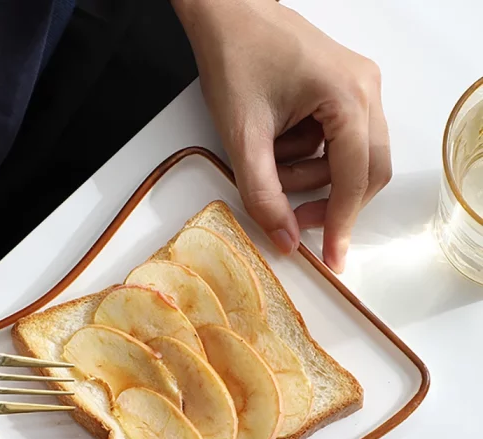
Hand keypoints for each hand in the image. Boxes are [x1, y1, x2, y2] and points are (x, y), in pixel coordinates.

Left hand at [173, 0, 391, 271]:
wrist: (227, 14)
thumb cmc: (235, 59)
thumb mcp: (243, 138)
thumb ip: (264, 195)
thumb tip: (287, 240)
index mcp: (348, 97)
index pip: (355, 177)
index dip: (341, 224)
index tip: (332, 259)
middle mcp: (365, 90)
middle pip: (367, 170)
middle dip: (330, 202)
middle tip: (296, 222)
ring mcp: (358, 87)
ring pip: (352, 158)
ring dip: (312, 177)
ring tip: (270, 167)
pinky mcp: (343, 89)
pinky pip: (338, 141)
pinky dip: (310, 157)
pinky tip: (278, 146)